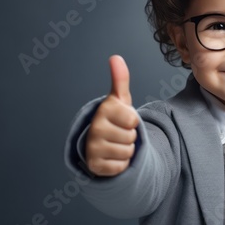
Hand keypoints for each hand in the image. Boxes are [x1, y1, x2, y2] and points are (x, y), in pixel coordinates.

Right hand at [85, 55, 138, 175]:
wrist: (101, 143)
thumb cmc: (114, 119)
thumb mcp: (120, 99)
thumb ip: (120, 79)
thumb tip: (115, 57)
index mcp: (103, 110)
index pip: (132, 119)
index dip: (132, 121)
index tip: (123, 119)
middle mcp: (95, 128)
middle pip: (131, 137)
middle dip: (130, 136)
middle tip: (119, 133)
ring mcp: (92, 148)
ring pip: (127, 152)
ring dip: (126, 150)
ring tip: (115, 144)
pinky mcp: (94, 166)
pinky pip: (121, 166)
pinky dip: (120, 163)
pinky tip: (111, 156)